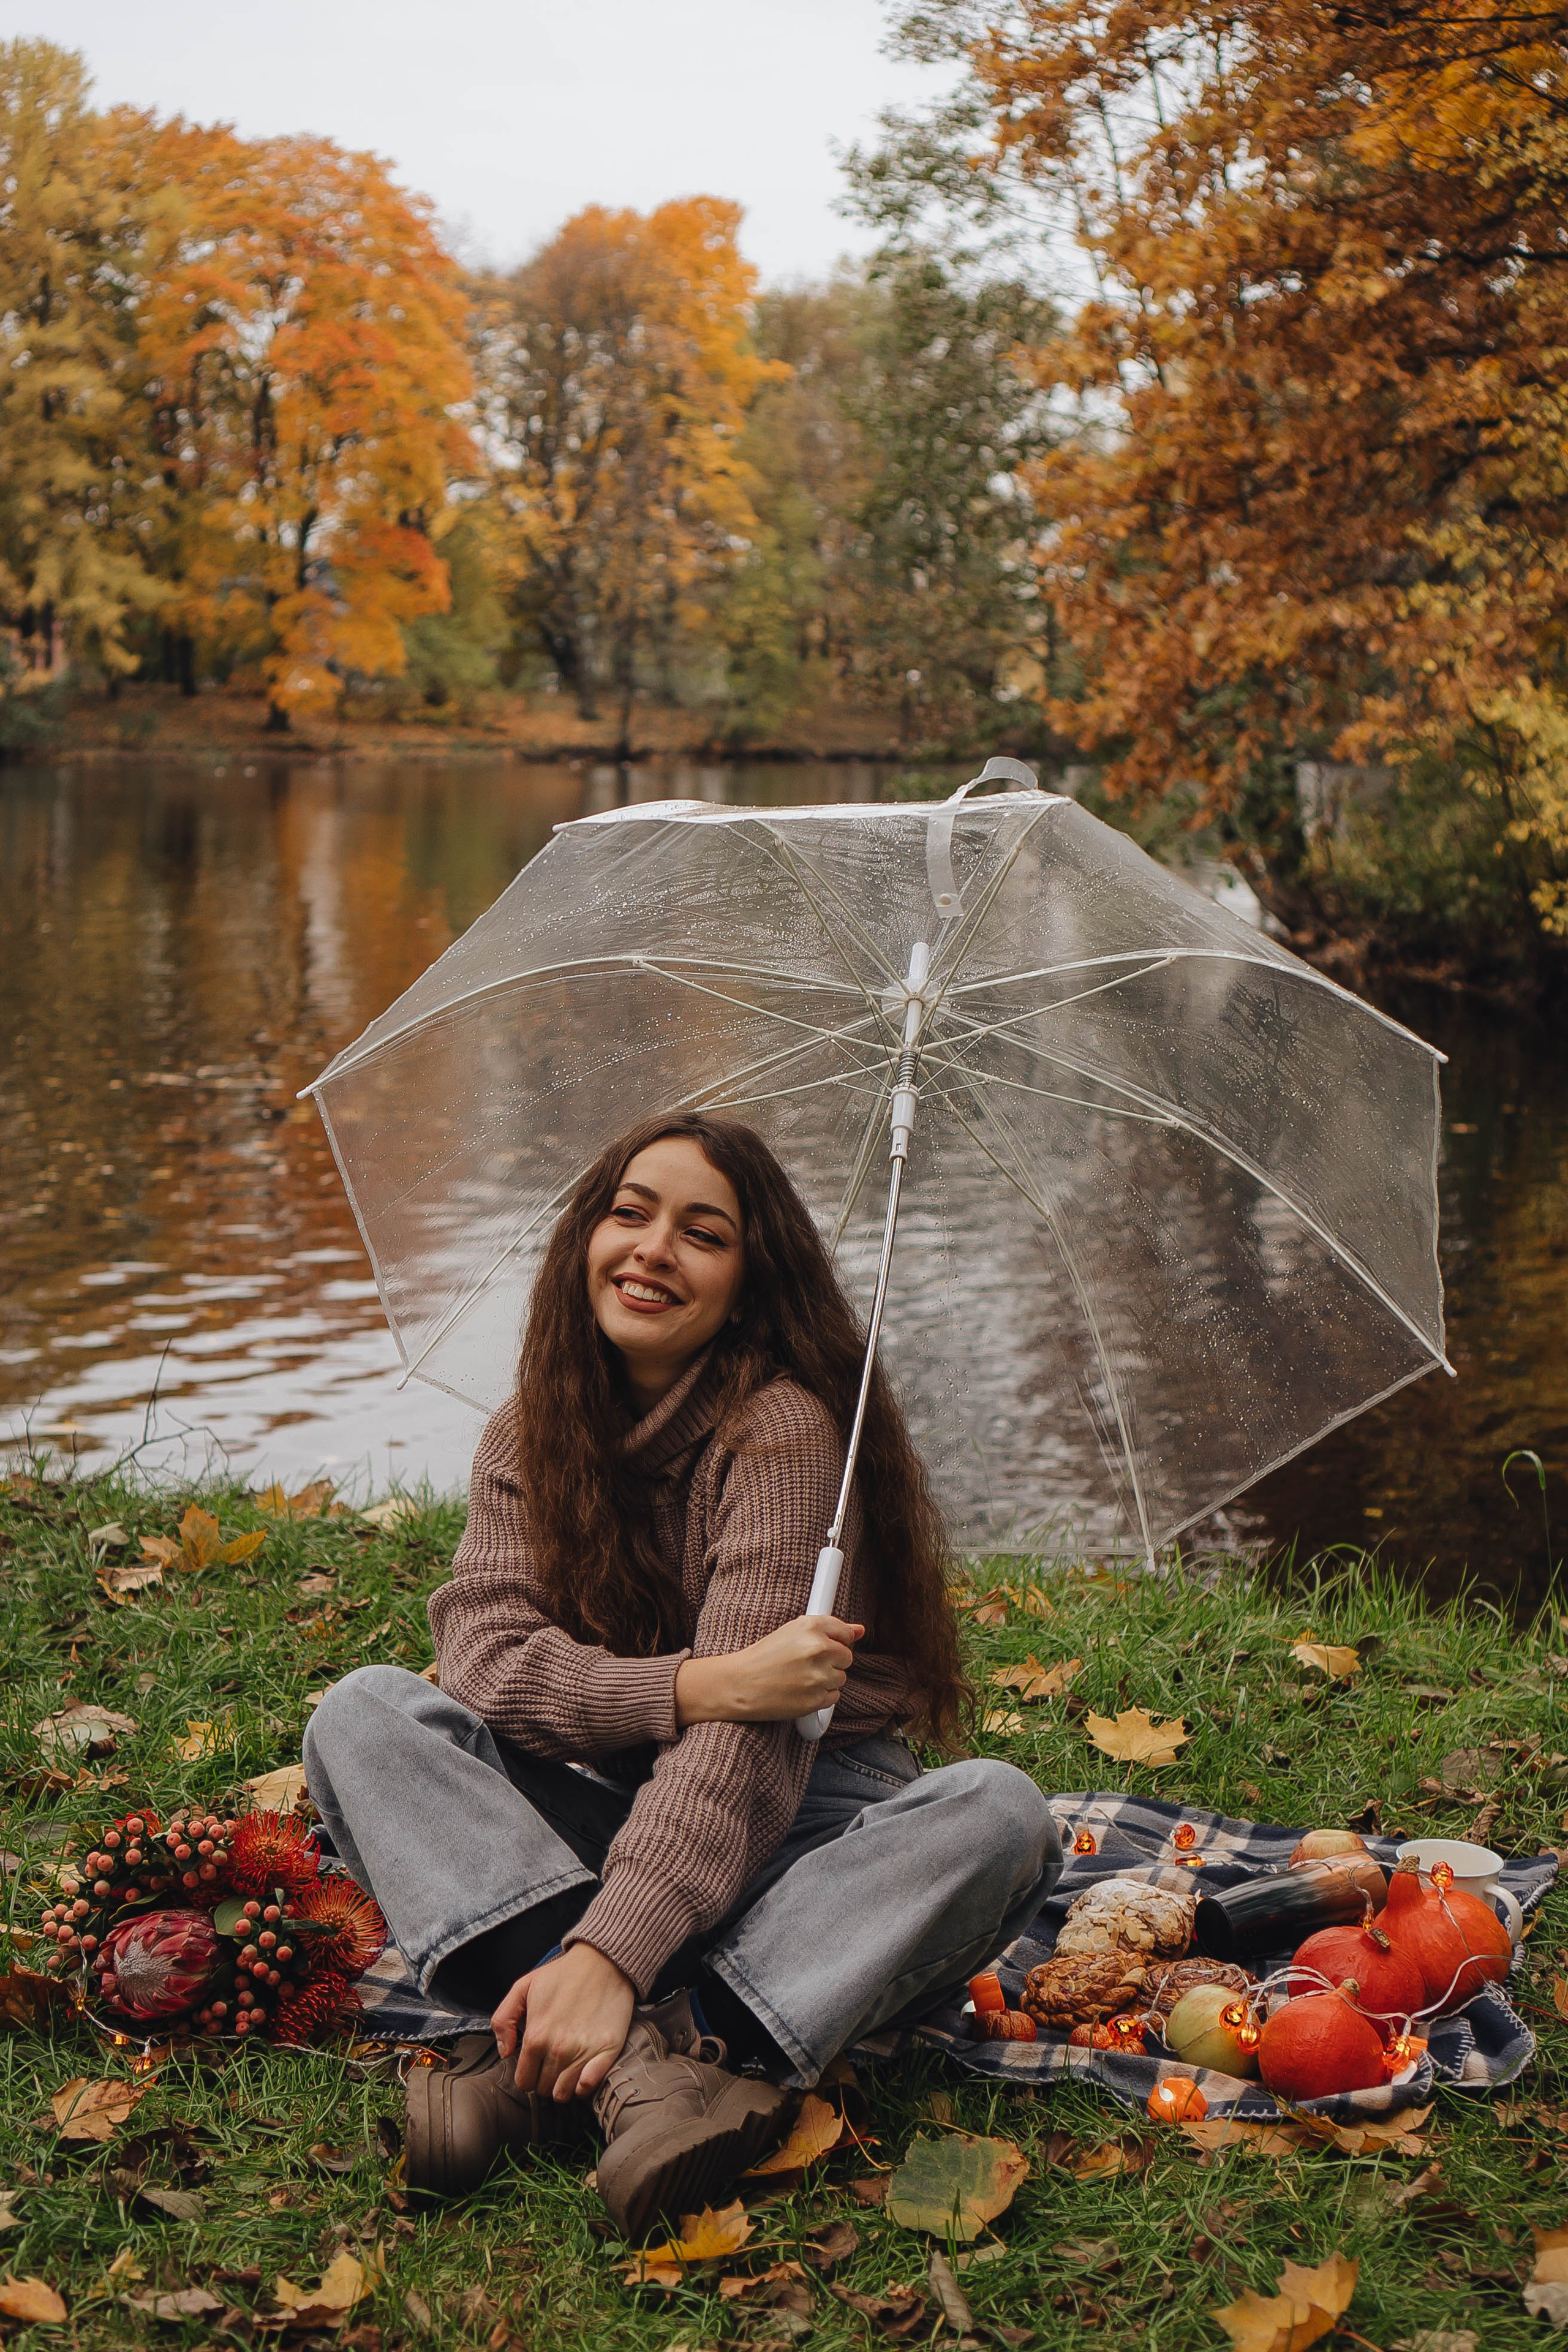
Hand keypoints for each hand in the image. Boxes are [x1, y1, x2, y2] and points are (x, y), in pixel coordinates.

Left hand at [492, 1941, 635, 2102]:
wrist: (603, 1961)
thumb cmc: (562, 1974)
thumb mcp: (523, 1986)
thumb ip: (503, 2019)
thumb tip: (505, 2052)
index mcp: (536, 2036)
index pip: (524, 2081)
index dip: (527, 2075)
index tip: (535, 2065)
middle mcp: (558, 2049)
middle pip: (543, 2089)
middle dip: (544, 2080)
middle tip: (551, 2063)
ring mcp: (583, 2052)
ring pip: (564, 2093)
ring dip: (562, 2086)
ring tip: (566, 2068)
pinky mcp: (607, 2051)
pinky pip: (588, 2087)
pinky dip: (583, 2086)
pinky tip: (583, 2072)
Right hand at [675, 1614, 863, 1725]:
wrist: (740, 1684)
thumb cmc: (763, 1656)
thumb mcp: (791, 1631)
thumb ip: (829, 1628)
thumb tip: (860, 1630)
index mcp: (811, 1627)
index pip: (845, 1633)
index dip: (836, 1641)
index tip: (826, 1647)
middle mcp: (818, 1649)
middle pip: (847, 1657)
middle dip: (832, 1662)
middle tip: (807, 1664)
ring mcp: (819, 1676)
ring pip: (841, 1678)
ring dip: (826, 1680)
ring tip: (800, 1678)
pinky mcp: (816, 1700)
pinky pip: (833, 1697)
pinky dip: (821, 1696)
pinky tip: (801, 1691)